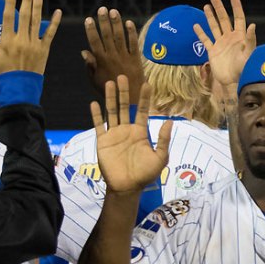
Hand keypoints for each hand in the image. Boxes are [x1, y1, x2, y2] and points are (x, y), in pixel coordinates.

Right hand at [0, 0, 60, 76]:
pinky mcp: (44, 50)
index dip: (10, 4)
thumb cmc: (2, 76)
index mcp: (7, 41)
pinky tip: (58, 12)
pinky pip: (50, 34)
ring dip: (38, 6)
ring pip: (37, 22)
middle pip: (24, 16)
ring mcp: (34, 45)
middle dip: (26, 0)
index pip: (8, 18)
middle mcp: (21, 40)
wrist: (20, 89)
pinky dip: (55, 23)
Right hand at [82, 7, 143, 102]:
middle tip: (102, 9)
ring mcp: (125, 57)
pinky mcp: (136, 59)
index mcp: (101, 61)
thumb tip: (84, 51)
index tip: (88, 19)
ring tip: (114, 11)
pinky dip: (131, 33)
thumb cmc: (109, 90)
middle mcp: (113, 57)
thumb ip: (90, 65)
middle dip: (104, 21)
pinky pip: (134, 44)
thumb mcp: (95, 80)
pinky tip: (129, 22)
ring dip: (117, 23)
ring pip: (120, 37)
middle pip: (107, 35)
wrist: (129, 99)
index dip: (91, 30)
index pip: (94, 42)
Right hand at [91, 75, 171, 193]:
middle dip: (124, 92)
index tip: (147, 84)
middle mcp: (127, 130)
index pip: (142, 111)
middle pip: (125, 106)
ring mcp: (114, 134)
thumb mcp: (160, 157)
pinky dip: (96, 115)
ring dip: (110, 98)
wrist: (127, 187)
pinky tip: (94, 103)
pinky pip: (98, 125)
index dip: (144, 98)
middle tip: (123, 76)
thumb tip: (170, 122)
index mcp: (140, 132)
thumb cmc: (145, 174)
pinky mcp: (103, 141)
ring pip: (111, 112)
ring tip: (109, 83)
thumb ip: (163, 140)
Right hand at [193, 0, 255, 86]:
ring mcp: (220, 44)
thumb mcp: (249, 54)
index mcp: (240, 37)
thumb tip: (253, 25)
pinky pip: (205, 40)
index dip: (236, 7)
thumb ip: (250, 40)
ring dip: (210, 17)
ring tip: (206, 6)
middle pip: (224, 19)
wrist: (233, 82)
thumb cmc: (244, 69)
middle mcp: (229, 38)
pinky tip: (196, 25)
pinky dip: (200, 33)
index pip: (238, 18)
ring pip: (214, 27)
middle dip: (219, 8)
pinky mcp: (212, 52)